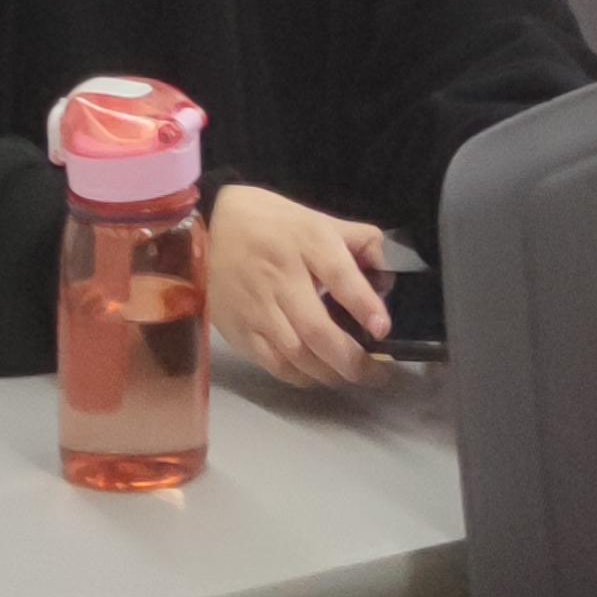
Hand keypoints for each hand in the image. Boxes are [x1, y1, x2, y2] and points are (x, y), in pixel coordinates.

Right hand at [202, 184, 390, 389]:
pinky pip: (273, 363)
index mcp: (305, 241)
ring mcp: (256, 307)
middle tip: (378, 373)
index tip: (382, 329)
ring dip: (330, 373)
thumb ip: (360, 243)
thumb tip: (386, 279)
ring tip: (353, 376)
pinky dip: (301, 377)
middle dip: (351, 359)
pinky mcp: (239, 329)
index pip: (338, 274)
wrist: (210, 228)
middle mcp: (280, 277)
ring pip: (297, 354)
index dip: (363, 304)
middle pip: (317, 328)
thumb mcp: (320, 219)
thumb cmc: (274, 224)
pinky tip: (319, 375)